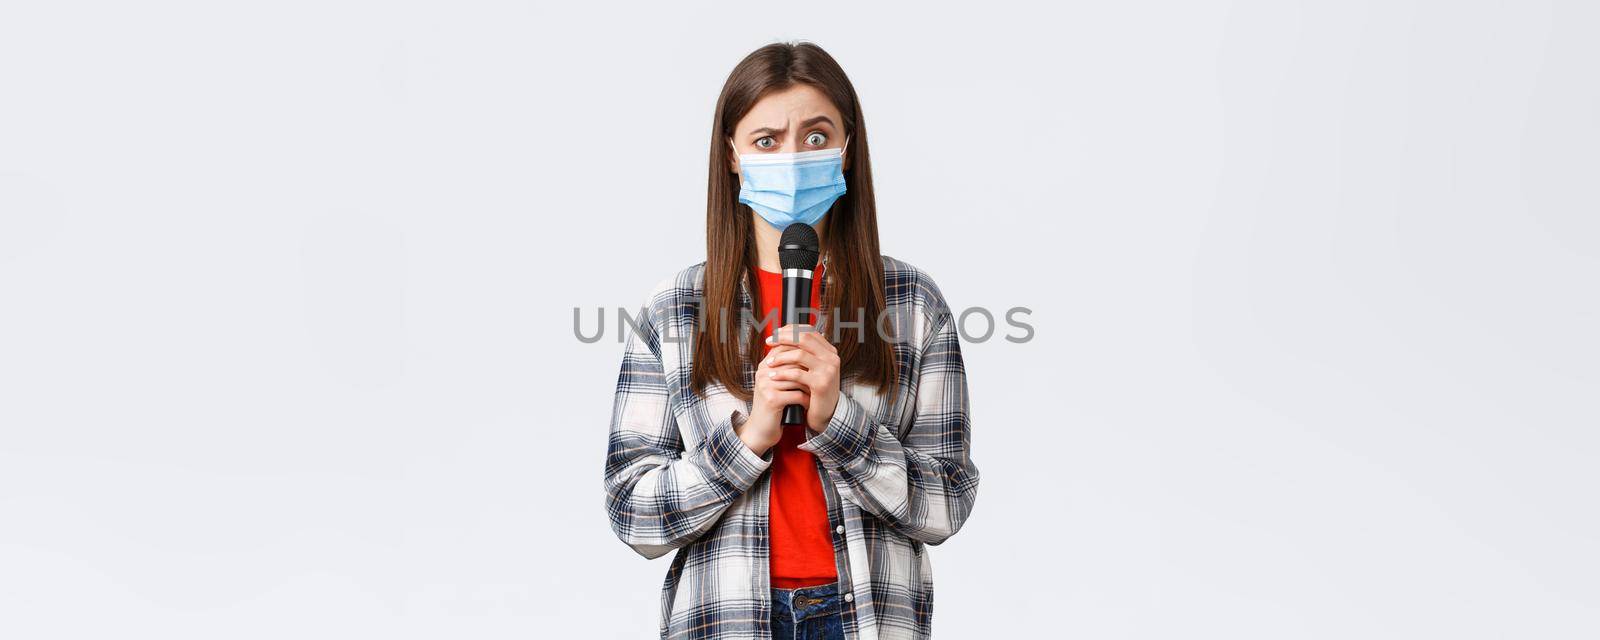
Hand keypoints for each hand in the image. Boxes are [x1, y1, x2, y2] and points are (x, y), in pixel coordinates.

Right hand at [737, 337, 811, 454]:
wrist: (760, 430)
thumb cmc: (773, 405)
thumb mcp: (777, 384)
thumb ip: (787, 368)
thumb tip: (810, 353)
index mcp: (765, 365)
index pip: (786, 348)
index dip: (804, 354)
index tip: (815, 363)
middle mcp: (763, 372)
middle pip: (794, 361)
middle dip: (809, 371)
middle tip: (819, 378)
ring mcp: (766, 385)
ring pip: (797, 378)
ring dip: (809, 387)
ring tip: (815, 392)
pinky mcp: (772, 399)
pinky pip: (797, 395)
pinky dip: (806, 400)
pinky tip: (809, 404)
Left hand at [763, 324, 841, 433]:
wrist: (825, 413)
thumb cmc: (815, 390)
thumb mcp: (812, 368)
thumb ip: (804, 352)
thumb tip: (783, 334)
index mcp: (829, 351)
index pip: (809, 331)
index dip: (790, 330)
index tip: (775, 334)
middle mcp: (831, 358)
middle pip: (804, 338)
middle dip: (783, 337)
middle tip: (769, 341)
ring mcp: (828, 370)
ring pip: (799, 354)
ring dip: (780, 357)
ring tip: (769, 362)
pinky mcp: (821, 384)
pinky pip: (797, 374)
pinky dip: (782, 374)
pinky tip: (773, 376)